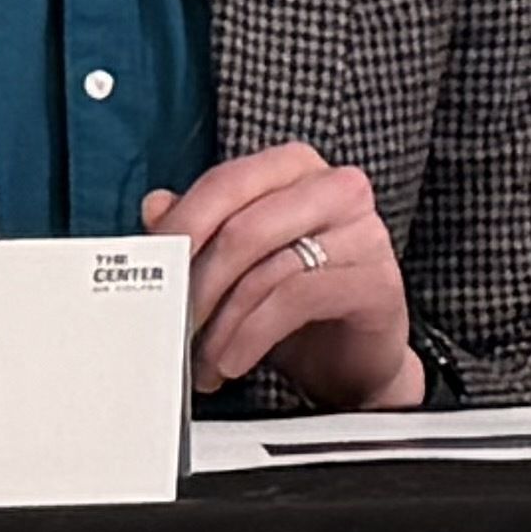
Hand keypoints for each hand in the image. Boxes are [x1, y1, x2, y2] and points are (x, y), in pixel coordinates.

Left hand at [144, 142, 424, 407]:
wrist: (352, 359)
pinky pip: (297, 299)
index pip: (227, 182)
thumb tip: (155, 206)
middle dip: (197, 286)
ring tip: (200, 361)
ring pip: (267, 269)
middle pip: (244, 228)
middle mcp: (338, 188)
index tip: (154, 272)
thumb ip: (201, 230)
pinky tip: (232, 362)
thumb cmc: (293, 304)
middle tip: (173, 327)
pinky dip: (251, 336)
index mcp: (298, 169)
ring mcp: (365, 232)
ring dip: (221, 326)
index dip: (181, 228)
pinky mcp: (376, 280)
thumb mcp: (238, 265)